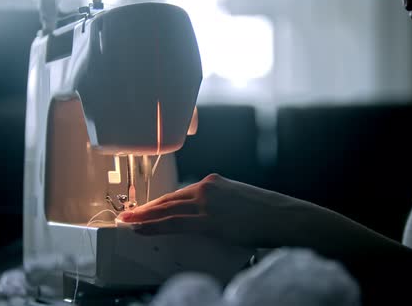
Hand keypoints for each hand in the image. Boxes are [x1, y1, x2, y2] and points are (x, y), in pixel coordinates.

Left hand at [119, 174, 310, 246]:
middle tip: (127, 212)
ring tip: (127, 221)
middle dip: (146, 207)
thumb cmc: (266, 213)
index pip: (180, 193)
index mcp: (214, 182)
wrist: (283, 217)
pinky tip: (142, 229)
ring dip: (144, 216)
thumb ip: (220, 205)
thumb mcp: (239, 200)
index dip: (160, 202)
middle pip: (169, 199)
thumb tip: (207, 217)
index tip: (146, 207)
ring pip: (167, 210)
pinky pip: (175, 224)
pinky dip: (155, 226)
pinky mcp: (208, 220)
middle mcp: (207, 187)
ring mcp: (207, 203)